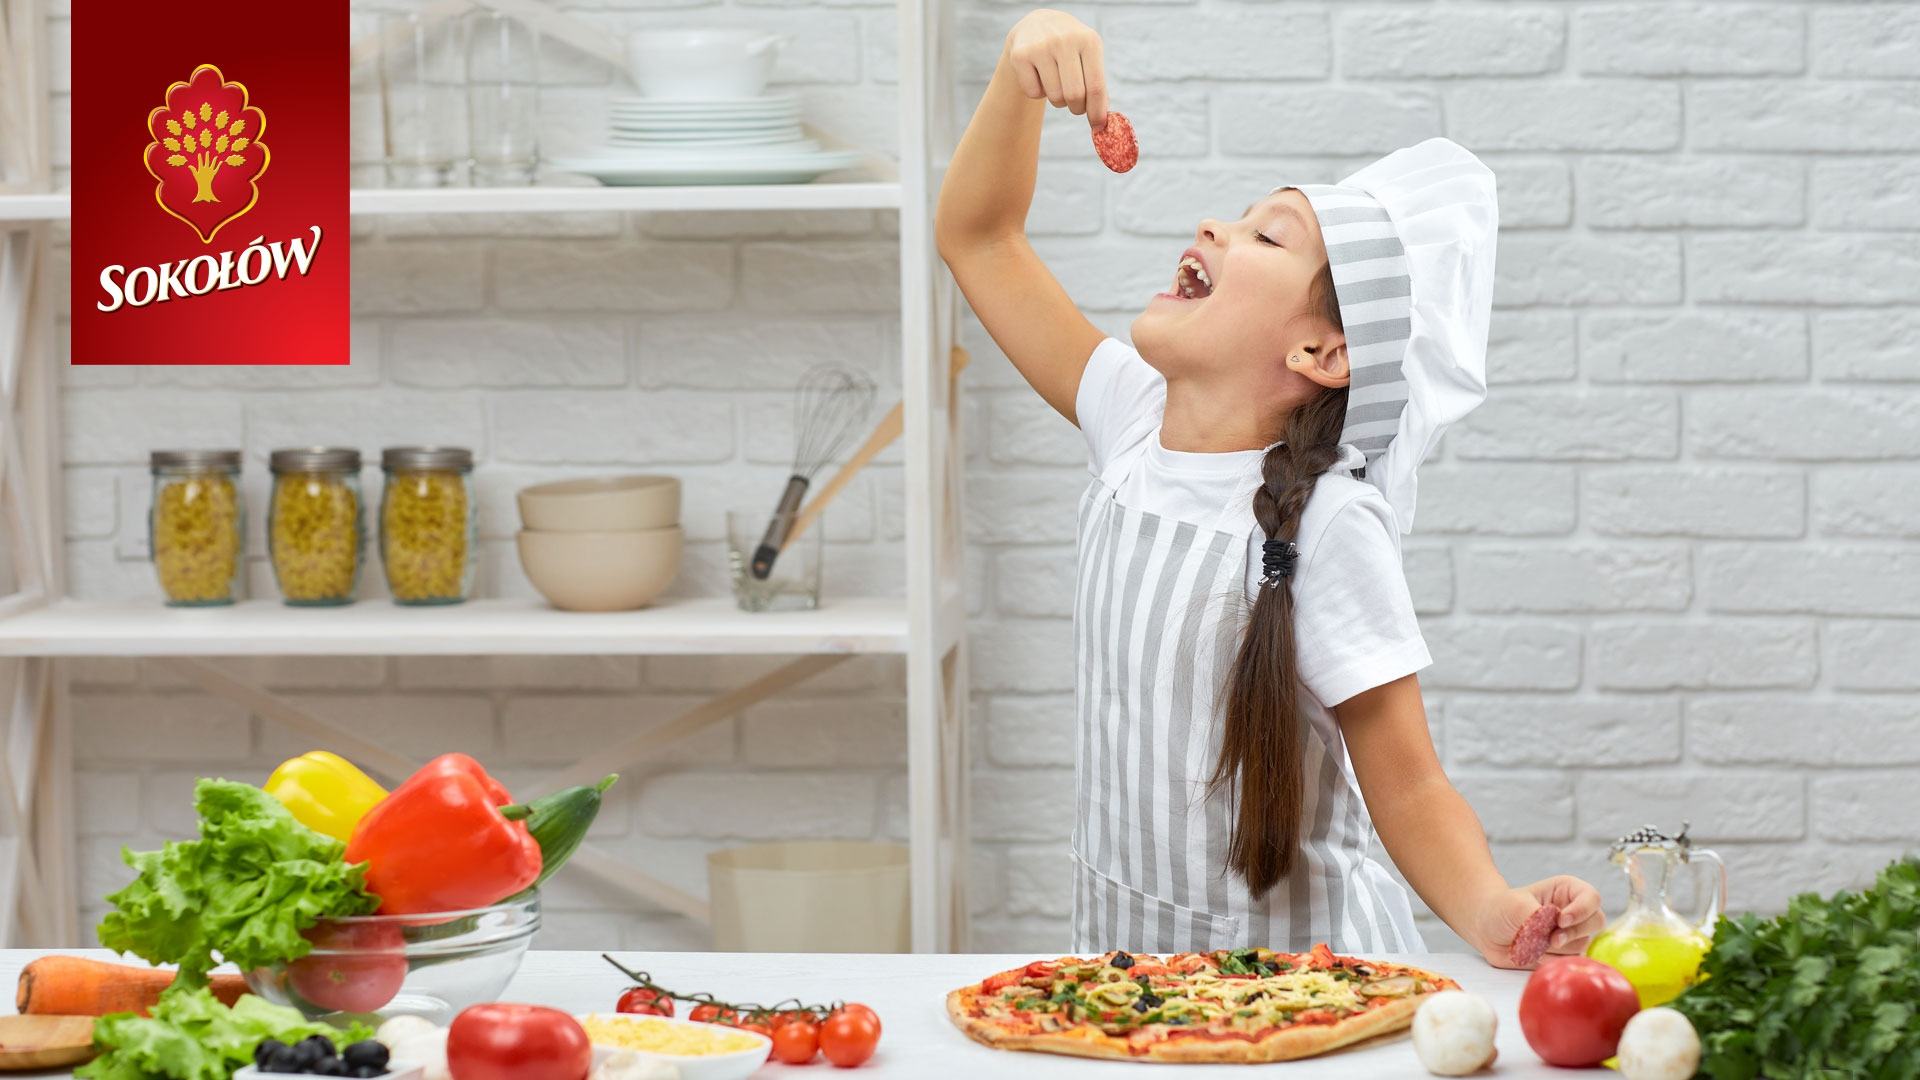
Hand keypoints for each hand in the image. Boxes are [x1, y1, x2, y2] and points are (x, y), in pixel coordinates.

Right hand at [1002, 9, 1109, 127]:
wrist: (1036, 26)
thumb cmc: (1069, 49)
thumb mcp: (1088, 56)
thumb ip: (1097, 85)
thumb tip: (1101, 122)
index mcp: (1089, 40)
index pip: (1095, 86)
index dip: (1097, 111)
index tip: (1098, 127)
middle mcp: (1065, 40)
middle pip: (1074, 95)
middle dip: (1077, 108)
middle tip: (1075, 106)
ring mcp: (1040, 46)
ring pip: (1054, 96)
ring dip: (1058, 99)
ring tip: (1057, 83)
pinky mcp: (1020, 55)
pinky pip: (1033, 93)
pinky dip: (1038, 92)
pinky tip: (1038, 75)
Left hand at [1468, 875, 1605, 969]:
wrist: (1487, 930)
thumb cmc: (1502, 909)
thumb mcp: (1516, 905)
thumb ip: (1538, 917)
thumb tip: (1555, 932)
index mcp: (1567, 890)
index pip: (1591, 898)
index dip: (1581, 910)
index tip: (1561, 920)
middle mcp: (1574, 911)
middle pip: (1596, 922)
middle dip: (1573, 932)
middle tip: (1552, 939)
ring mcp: (1571, 933)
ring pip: (1582, 944)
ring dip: (1557, 948)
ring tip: (1532, 942)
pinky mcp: (1564, 953)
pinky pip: (1569, 961)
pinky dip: (1550, 959)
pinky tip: (1533, 952)